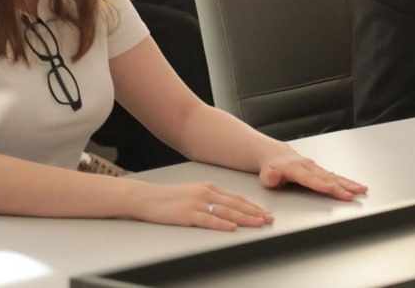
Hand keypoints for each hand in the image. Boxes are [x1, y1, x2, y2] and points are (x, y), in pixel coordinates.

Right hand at [131, 181, 272, 230]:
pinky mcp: (187, 214)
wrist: (146, 197)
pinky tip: (232, 228)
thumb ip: (211, 199)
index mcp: (209, 188)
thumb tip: (229, 209)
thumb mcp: (194, 193)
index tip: (265, 212)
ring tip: (258, 224)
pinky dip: (222, 224)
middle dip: (254, 213)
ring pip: (226, 212)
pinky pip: (208, 220)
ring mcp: (197, 203)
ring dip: (244, 218)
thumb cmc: (169, 198)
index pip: (236, 198)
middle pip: (235, 204)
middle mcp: (206, 193)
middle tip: (268, 219)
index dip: (253, 206)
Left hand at [258, 150, 366, 200]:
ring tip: (361, 189)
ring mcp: (316, 167)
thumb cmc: (272, 167)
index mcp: (295, 168)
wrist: (276, 155)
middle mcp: (308, 166)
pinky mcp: (321, 170)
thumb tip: (274, 175)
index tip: (330, 189)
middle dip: (341, 186)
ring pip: (334, 176)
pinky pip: (335, 176)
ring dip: (348, 183)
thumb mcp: (265, 175)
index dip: (320, 184)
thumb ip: (270, 177)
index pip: (310, 178)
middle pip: (327, 177)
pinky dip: (347, 182)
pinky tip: (356, 187)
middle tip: (353, 194)